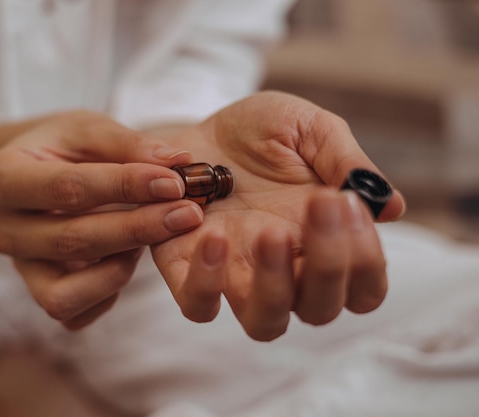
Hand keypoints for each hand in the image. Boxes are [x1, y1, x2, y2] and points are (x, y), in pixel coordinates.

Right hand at [0, 111, 201, 329]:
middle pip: (72, 240)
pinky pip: (71, 312)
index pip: (68, 188)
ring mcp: (18, 267)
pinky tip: (126, 261)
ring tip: (147, 240)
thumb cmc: (62, 149)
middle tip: (188, 214)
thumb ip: (128, 145)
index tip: (175, 181)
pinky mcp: (37, 291)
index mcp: (2, 177)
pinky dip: (104, 294)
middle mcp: (1, 229)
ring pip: (65, 291)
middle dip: (137, 228)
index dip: (126, 186)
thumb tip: (179, 161)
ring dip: (117, 270)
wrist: (32, 175)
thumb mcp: (87, 130)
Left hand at [151, 92, 405, 340]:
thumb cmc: (260, 134)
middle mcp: (285, 272)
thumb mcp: (308, 129)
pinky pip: (198, 305)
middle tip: (318, 203)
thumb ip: (345, 161)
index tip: (346, 201)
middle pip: (320, 310)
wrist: (199, 131)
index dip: (366, 259)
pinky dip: (206, 282)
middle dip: (329, 265)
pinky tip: (213, 233)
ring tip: (268, 231)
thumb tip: (392, 206)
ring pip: (264, 322)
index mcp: (322, 244)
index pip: (363, 287)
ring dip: (272, 286)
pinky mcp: (188, 270)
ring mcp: (236, 276)